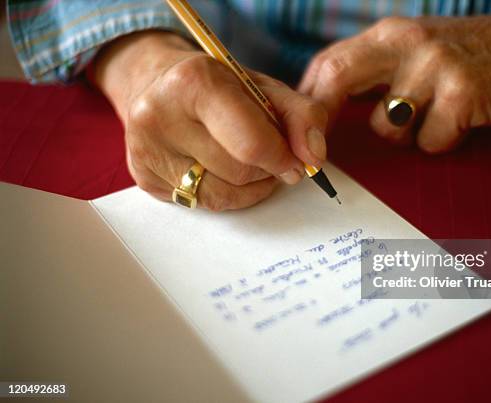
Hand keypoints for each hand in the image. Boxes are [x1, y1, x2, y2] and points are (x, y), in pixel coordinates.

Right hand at [93, 31, 326, 209]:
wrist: (158, 84)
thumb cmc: (220, 87)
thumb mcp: (266, 88)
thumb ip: (303, 116)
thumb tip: (314, 158)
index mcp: (194, 82)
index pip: (252, 144)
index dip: (283, 158)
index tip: (295, 160)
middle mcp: (159, 115)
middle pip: (240, 172)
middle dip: (265, 169)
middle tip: (269, 154)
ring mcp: (145, 150)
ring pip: (221, 195)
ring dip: (248, 187)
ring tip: (247, 162)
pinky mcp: (143, 178)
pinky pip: (202, 203)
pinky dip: (225, 194)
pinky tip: (222, 171)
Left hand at [299, 14, 490, 152]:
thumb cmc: (464, 60)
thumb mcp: (412, 53)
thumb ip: (371, 75)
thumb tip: (322, 112)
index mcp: (387, 35)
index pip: (328, 64)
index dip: (306, 102)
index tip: (298, 135)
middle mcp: (404, 43)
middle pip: (338, 78)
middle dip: (319, 121)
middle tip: (318, 156)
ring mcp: (433, 66)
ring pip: (386, 126)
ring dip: (402, 139)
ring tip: (431, 120)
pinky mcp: (462, 93)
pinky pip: (428, 142)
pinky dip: (439, 144)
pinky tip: (459, 124)